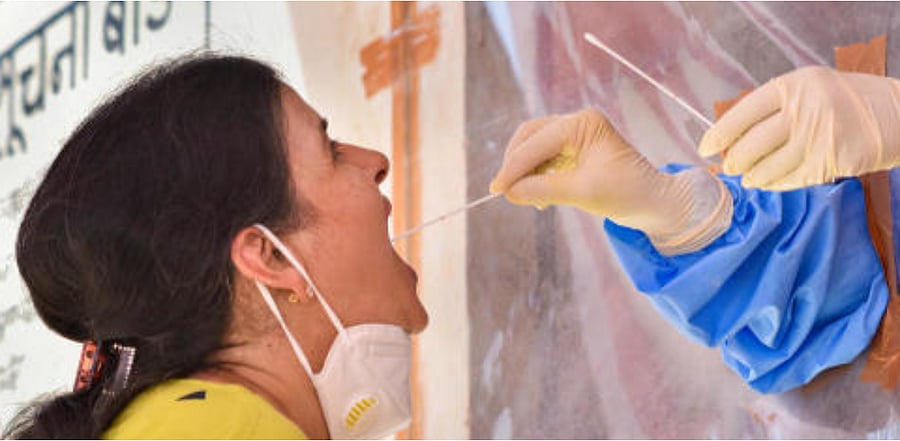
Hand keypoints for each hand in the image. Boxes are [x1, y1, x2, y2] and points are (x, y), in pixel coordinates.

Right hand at [490, 109, 731, 254]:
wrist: (654, 204)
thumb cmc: (627, 193)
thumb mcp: (583, 193)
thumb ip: (543, 189)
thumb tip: (510, 192)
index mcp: (583, 123)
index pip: (538, 142)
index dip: (515, 167)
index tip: (497, 189)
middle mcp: (577, 123)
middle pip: (530, 137)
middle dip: (516, 164)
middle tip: (505, 191)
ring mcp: (575, 136)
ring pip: (534, 148)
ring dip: (525, 172)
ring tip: (525, 197)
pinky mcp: (574, 151)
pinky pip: (544, 160)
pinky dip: (535, 176)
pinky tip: (537, 196)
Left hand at [698, 66, 899, 189]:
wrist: (894, 114)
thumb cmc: (841, 102)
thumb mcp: (806, 90)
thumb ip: (772, 109)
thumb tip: (731, 139)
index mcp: (792, 86)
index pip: (743, 113)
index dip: (719, 134)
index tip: (705, 149)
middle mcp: (804, 109)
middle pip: (753, 144)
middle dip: (735, 161)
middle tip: (728, 168)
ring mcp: (818, 137)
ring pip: (770, 167)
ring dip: (754, 177)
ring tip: (748, 179)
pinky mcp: (830, 161)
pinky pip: (792, 179)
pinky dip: (776, 184)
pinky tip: (768, 184)